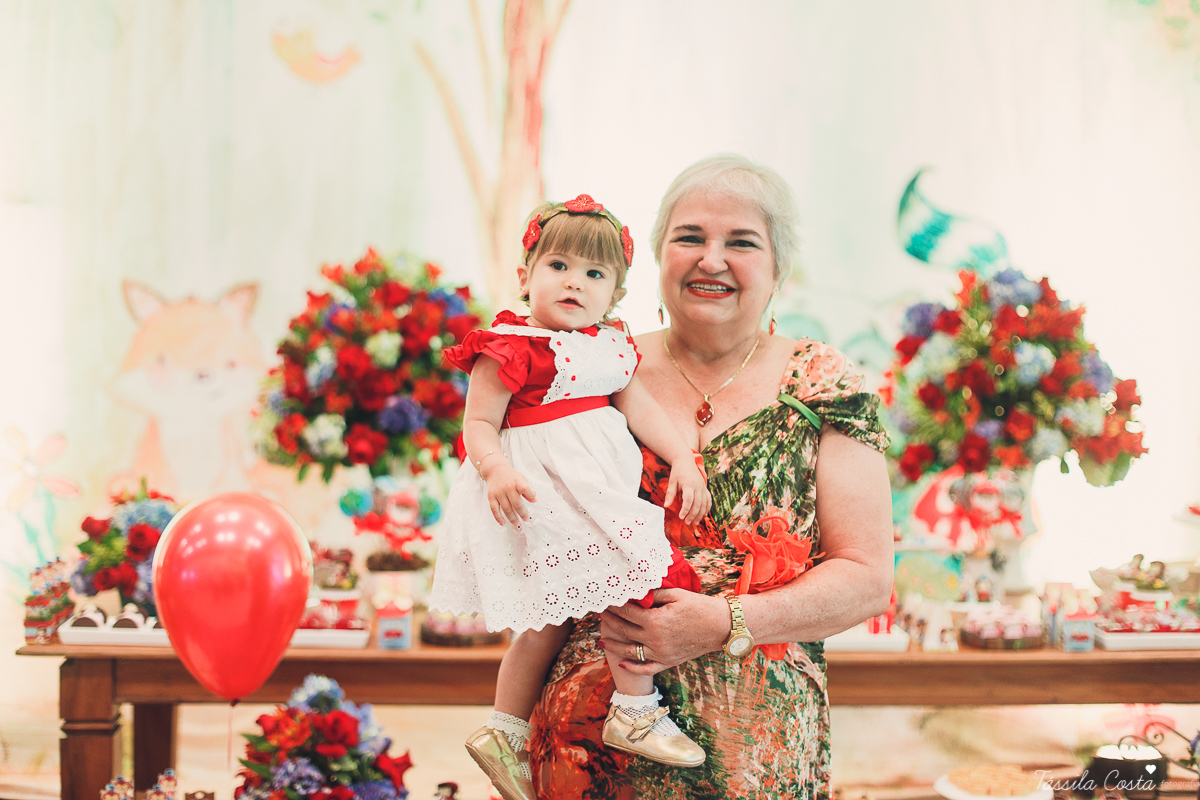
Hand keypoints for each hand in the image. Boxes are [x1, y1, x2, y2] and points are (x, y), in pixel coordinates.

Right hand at [482, 461, 536, 526]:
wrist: (495, 470)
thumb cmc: (511, 476)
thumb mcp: (521, 479)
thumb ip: (528, 489)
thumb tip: (534, 500)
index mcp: (517, 481)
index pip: (525, 488)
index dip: (530, 494)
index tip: (533, 500)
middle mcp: (507, 487)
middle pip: (516, 503)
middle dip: (522, 513)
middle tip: (526, 519)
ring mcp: (499, 493)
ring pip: (506, 508)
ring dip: (512, 518)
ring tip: (517, 524)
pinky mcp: (491, 497)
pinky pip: (494, 509)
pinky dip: (498, 517)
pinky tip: (503, 523)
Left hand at [598, 589, 728, 675]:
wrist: (721, 626)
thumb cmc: (699, 606)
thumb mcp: (675, 594)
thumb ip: (653, 594)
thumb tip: (635, 593)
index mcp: (655, 620)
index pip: (627, 612)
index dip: (614, 606)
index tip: (604, 601)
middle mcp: (655, 639)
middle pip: (624, 630)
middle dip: (610, 622)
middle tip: (599, 615)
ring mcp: (661, 653)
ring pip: (630, 651)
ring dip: (614, 646)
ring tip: (602, 640)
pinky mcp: (668, 662)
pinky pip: (646, 668)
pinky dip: (632, 666)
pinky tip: (622, 662)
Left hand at [662, 456, 710, 524]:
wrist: (686, 461)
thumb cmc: (678, 471)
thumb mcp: (672, 481)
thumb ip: (670, 494)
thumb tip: (666, 506)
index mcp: (689, 484)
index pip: (689, 499)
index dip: (685, 509)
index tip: (681, 517)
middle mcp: (698, 486)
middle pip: (697, 503)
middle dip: (693, 515)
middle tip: (687, 522)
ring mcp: (703, 487)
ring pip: (704, 503)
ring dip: (700, 514)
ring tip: (695, 522)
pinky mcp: (705, 488)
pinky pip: (708, 500)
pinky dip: (707, 508)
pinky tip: (703, 515)